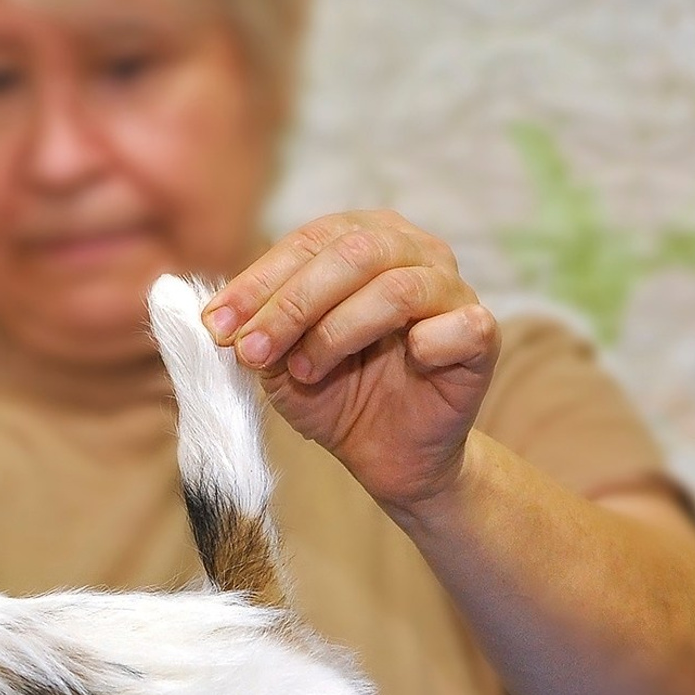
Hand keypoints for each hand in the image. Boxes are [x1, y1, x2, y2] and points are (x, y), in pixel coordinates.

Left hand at [202, 210, 500, 511]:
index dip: (258, 282)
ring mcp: (451, 289)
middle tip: (251, 352)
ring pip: (395, 288)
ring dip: (336, 331)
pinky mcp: (481, 334)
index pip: (307, 242)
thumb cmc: (335, 394)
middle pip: (350, 253)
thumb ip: (253, 332)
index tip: (216, 327)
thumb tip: (213, 317)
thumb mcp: (279, 362)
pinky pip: (459, 325)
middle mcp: (412, 251)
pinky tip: (406, 363)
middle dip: (290, 304)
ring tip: (305, 371)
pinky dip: (425, 344)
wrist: (387, 455)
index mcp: (362, 240)